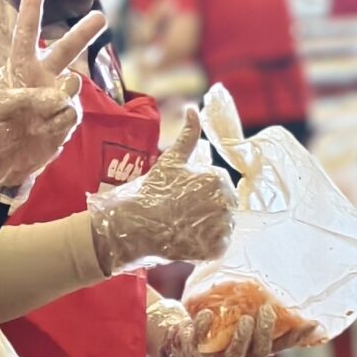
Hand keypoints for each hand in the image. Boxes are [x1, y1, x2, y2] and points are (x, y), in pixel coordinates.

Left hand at [0, 0, 106, 199]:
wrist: (1, 163)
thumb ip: (29, 94)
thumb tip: (63, 94)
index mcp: (19, 66)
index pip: (26, 32)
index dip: (32, 6)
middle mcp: (42, 76)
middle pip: (66, 49)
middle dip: (84, 33)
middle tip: (102, 17)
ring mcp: (57, 97)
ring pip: (71, 87)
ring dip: (54, 101)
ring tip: (36, 119)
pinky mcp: (67, 119)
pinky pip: (71, 113)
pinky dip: (57, 124)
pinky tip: (43, 132)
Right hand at [89, 109, 234, 272]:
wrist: (131, 225)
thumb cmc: (149, 192)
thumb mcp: (171, 160)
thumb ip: (188, 135)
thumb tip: (192, 107)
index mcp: (217, 179)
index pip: (220, 186)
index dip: (201, 192)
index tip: (183, 198)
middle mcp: (225, 202)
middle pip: (225, 206)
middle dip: (208, 210)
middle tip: (182, 215)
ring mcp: (221, 227)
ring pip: (224, 227)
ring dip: (209, 228)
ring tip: (184, 228)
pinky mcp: (215, 248)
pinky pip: (219, 247)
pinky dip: (207, 247)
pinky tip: (189, 241)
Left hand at [146, 293, 293, 356]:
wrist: (182, 343)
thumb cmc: (221, 331)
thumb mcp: (245, 322)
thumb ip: (267, 315)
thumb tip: (296, 296)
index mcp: (254, 350)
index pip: (280, 346)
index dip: (296, 337)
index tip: (313, 323)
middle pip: (257, 352)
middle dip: (264, 333)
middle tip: (267, 311)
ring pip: (233, 354)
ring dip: (241, 337)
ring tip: (246, 319)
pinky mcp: (194, 351)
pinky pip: (199, 343)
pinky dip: (202, 328)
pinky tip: (206, 314)